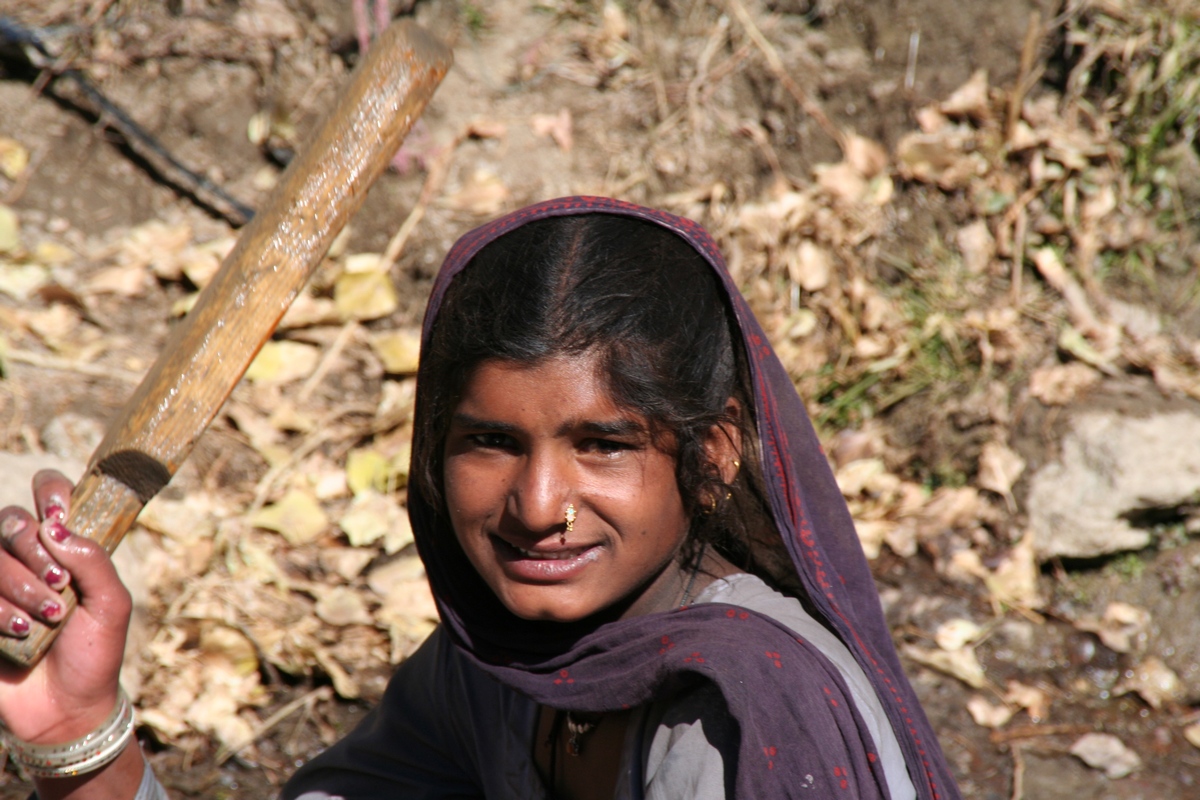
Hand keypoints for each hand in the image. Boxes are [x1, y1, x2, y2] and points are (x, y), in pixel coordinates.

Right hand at [0, 469, 131, 744]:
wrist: (66, 707)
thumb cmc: (94, 652)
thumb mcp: (112, 605)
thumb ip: (93, 560)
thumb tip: (56, 525)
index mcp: (63, 545)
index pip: (49, 491)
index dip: (50, 493)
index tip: (58, 515)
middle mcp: (25, 556)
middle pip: (12, 521)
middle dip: (35, 553)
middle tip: (59, 587)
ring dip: (19, 586)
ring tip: (46, 618)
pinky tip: (17, 632)